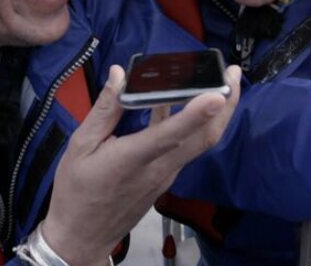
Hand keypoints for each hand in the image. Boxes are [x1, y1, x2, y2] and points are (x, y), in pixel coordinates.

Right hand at [41, 64, 240, 265]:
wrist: (83, 236)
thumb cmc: (76, 191)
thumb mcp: (80, 146)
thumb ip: (105, 109)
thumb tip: (119, 74)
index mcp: (133, 159)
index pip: (171, 134)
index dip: (196, 113)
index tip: (218, 94)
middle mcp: (159, 168)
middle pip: (204, 137)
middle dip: (226, 105)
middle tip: (234, 74)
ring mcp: (167, 175)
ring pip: (200, 143)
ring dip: (217, 114)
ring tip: (222, 82)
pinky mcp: (166, 178)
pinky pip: (187, 148)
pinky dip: (195, 124)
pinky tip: (184, 102)